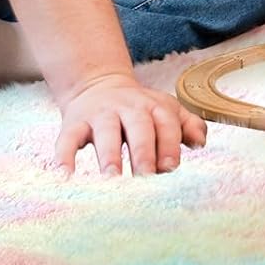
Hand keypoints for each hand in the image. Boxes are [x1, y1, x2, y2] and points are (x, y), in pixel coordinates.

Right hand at [55, 73, 205, 176]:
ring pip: (106, 133)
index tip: (170, 169)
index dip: (169, 145)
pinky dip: (64, 156)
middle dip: (143, 153)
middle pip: (139, 128)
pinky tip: (64, 176)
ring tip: (111, 179)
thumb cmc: (140, 109)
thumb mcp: (166, 110)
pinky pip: (68, 139)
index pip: (166, 124)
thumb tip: (200, 142)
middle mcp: (128, 108)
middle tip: (145, 178)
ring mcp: (101, 114)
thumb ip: (187, 124)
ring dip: (109, 156)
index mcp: (154, 106)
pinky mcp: (74, 123)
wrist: (98, 84)